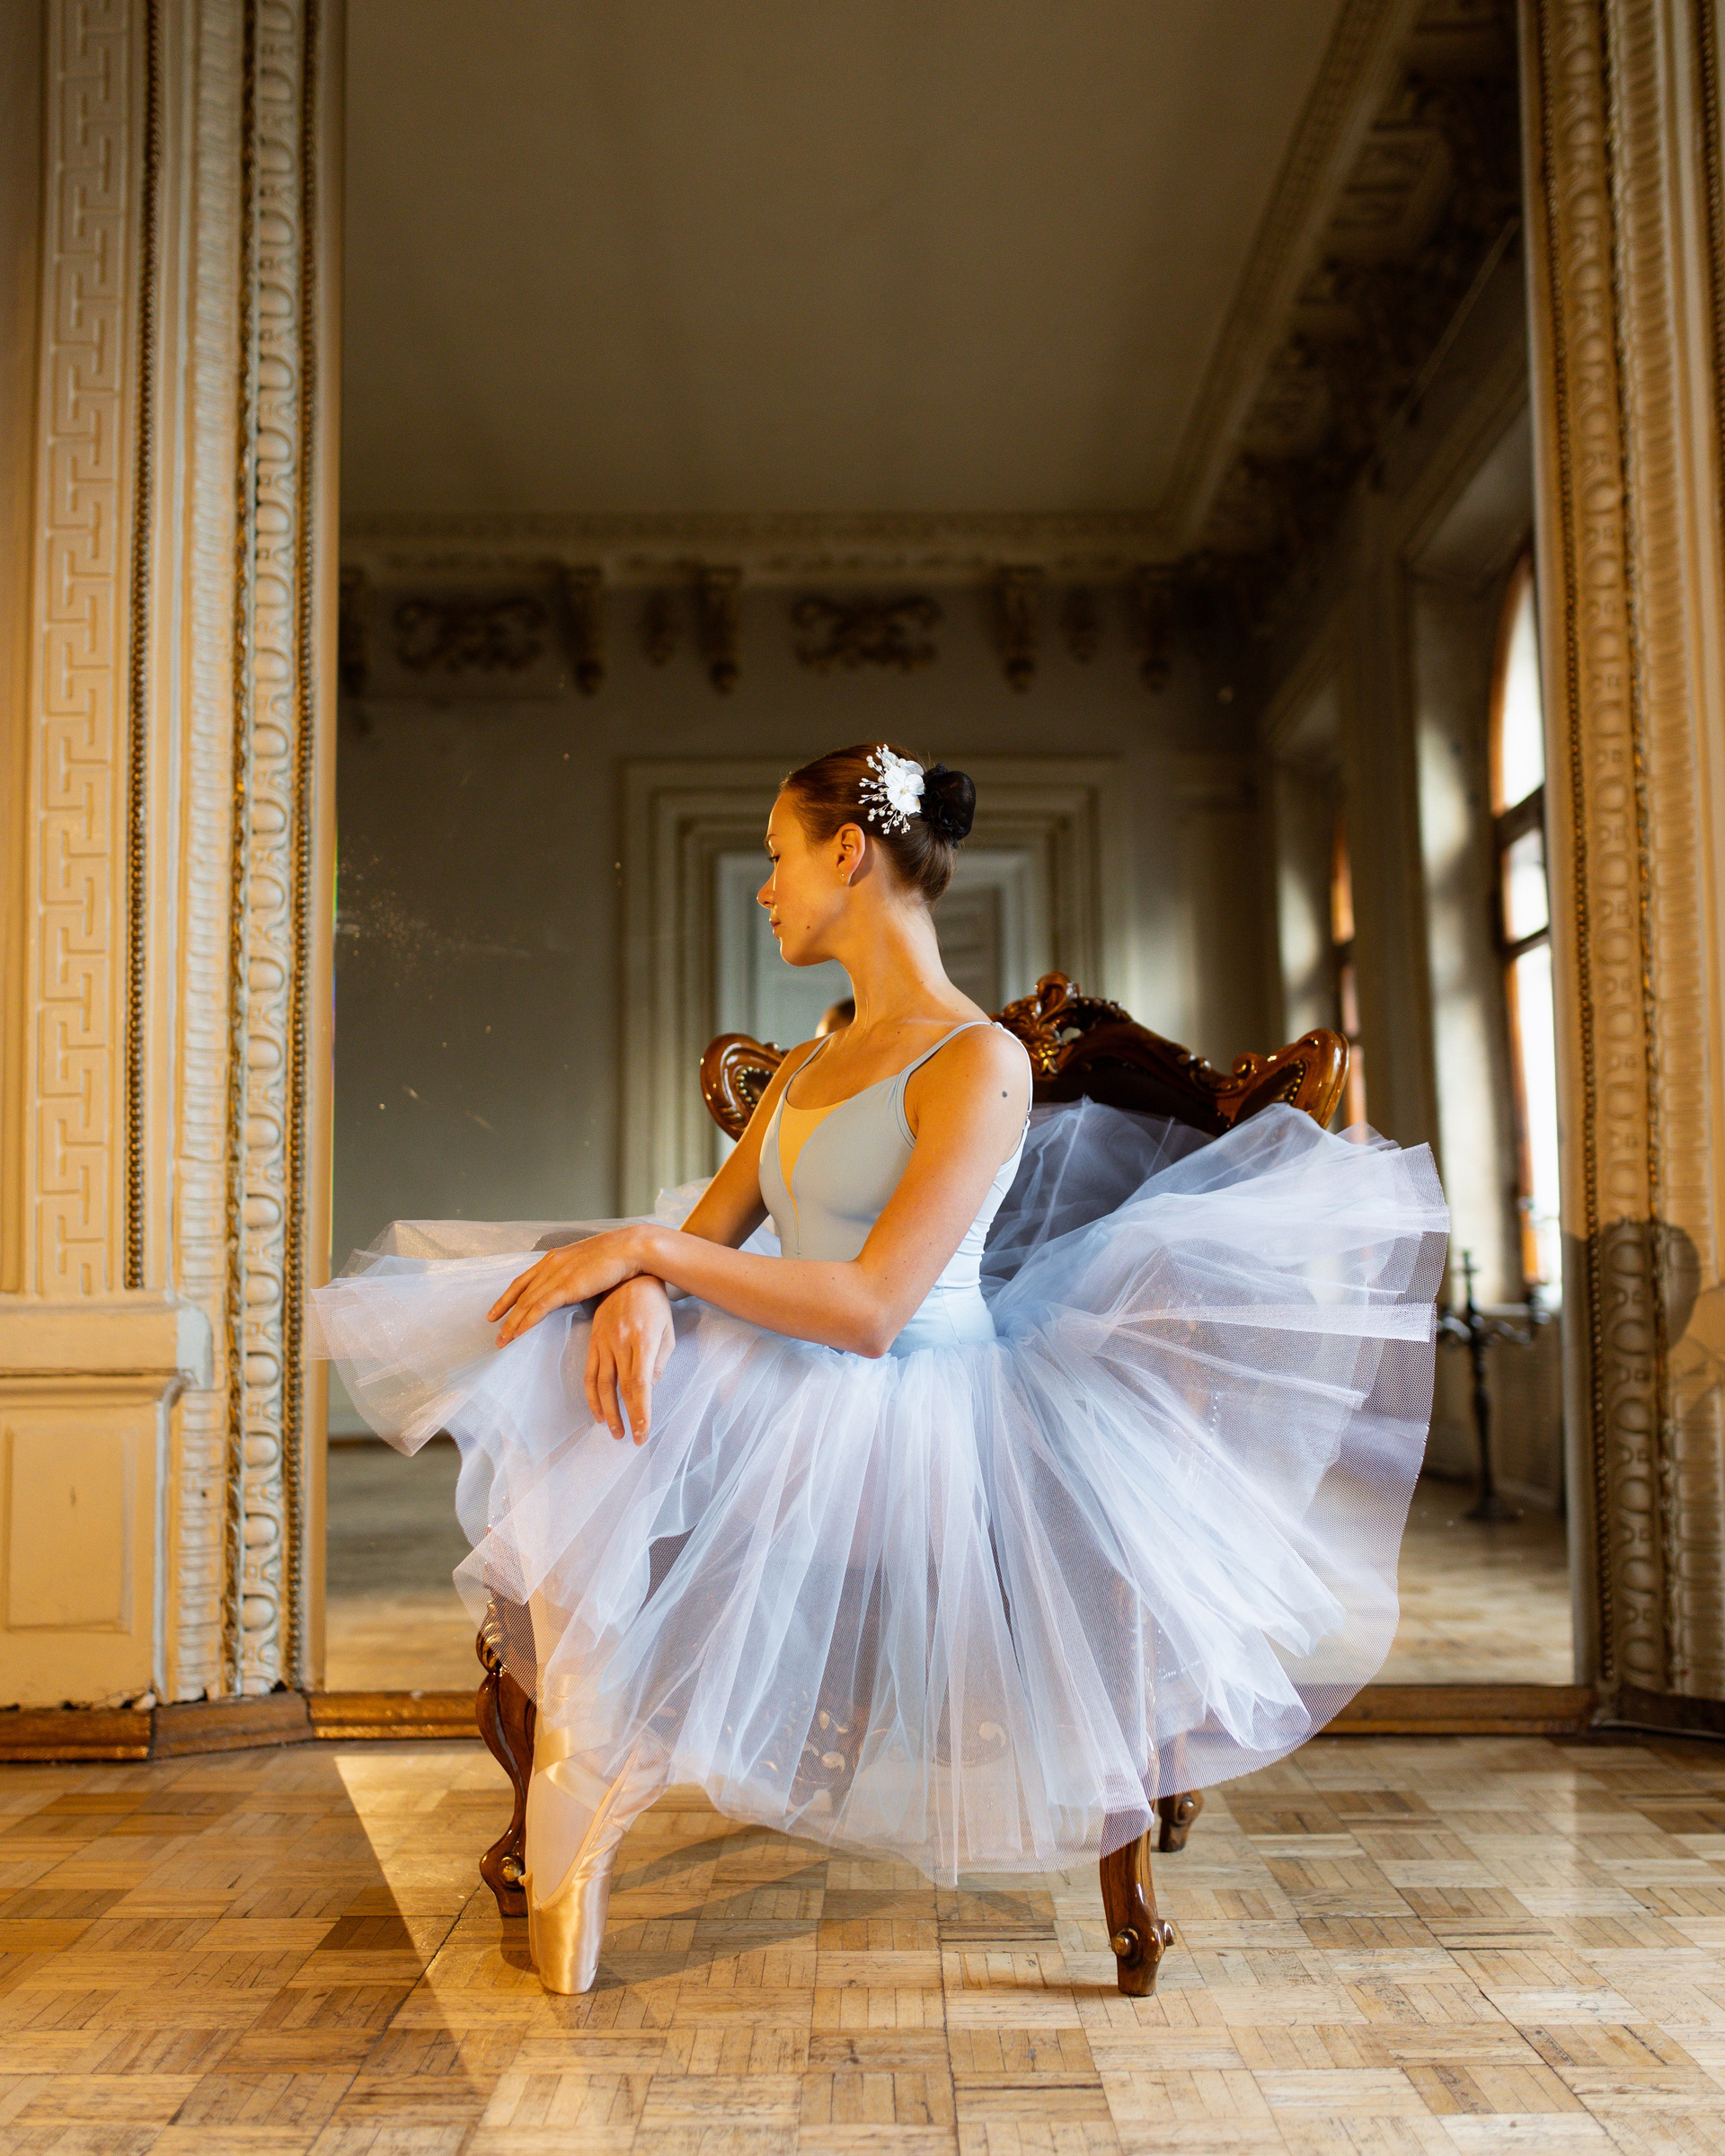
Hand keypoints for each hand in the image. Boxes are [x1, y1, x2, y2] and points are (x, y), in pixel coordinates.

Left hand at [488, 1228, 647, 1344]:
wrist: (629, 1248)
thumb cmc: (616, 1256)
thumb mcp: (587, 1262)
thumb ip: (574, 1273)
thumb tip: (572, 1286)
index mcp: (554, 1258)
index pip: (523, 1281)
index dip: (507, 1298)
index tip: (495, 1311)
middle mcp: (550, 1265)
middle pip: (520, 1294)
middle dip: (504, 1314)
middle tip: (494, 1332)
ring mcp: (557, 1275)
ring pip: (526, 1303)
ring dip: (512, 1323)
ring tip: (502, 1340)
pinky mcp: (566, 1286)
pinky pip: (540, 1307)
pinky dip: (526, 1321)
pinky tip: (518, 1333)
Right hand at [586, 1275, 675, 1442]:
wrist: (630, 1277)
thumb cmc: (655, 1305)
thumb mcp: (667, 1330)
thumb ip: (660, 1361)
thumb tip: (649, 1389)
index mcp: (643, 1339)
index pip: (640, 1383)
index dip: (640, 1410)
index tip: (642, 1431)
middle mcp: (620, 1342)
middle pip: (621, 1388)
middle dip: (627, 1417)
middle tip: (632, 1439)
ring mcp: (604, 1342)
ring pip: (602, 1384)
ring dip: (608, 1412)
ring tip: (615, 1432)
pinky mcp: (593, 1342)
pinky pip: (590, 1374)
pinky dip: (592, 1396)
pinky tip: (598, 1413)